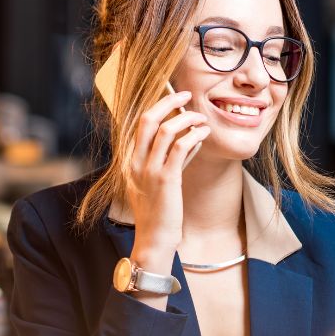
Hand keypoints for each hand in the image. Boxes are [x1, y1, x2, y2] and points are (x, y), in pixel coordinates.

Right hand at [126, 90, 209, 274]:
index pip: (140, 124)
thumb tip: (191, 138)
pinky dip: (194, 136)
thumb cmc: (159, 212)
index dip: (158, 106)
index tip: (176, 98)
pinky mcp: (166, 180)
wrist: (154, 240)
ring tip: (201, 119)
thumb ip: (172, 159)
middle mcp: (135, 162)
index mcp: (130, 161)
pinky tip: (204, 134)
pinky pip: (179, 148)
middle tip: (187, 95)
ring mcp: (149, 171)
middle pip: (148, 119)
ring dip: (187, 119)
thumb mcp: (159, 181)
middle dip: (169, 102)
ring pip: (166, 130)